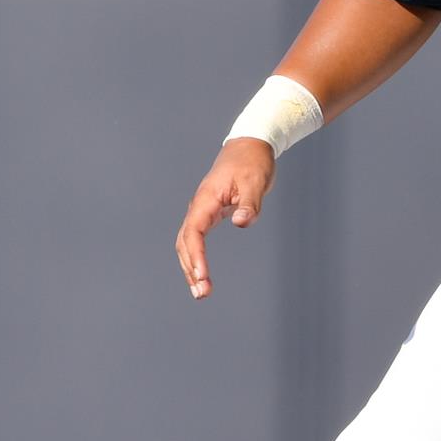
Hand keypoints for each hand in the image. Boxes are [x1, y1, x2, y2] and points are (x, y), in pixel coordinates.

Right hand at [176, 138, 275, 299]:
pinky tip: (200, 274)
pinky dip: (195, 258)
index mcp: (206, 200)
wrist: (250, 146)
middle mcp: (199, 206)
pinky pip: (195, 239)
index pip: (194, 232)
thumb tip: (241, 222)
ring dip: (190, 267)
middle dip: (190, 269)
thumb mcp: (255, 182)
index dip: (196, 256)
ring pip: (187, 243)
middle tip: (202, 294)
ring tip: (200, 292)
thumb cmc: (253, 162)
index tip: (202, 277)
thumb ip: (249, 204)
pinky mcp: (208, 213)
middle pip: (185, 243)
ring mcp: (201, 210)